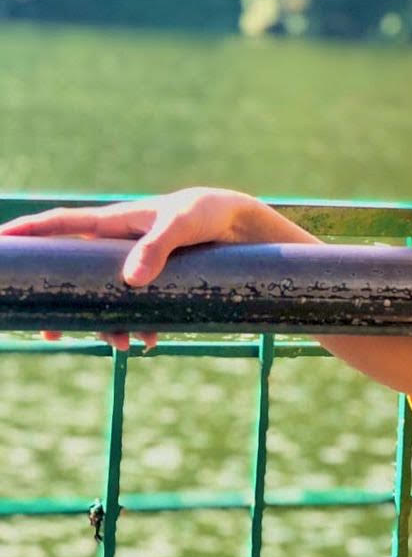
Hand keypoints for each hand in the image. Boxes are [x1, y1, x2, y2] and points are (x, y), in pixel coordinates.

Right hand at [0, 186, 280, 351]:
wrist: (243, 227)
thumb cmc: (208, 213)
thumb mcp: (184, 224)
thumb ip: (158, 246)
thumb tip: (131, 280)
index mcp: (114, 223)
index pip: (62, 225)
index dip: (28, 232)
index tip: (0, 242)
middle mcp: (117, 246)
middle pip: (72, 275)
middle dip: (59, 305)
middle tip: (48, 333)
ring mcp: (134, 266)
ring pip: (103, 300)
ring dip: (105, 325)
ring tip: (119, 343)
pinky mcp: (156, 283)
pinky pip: (134, 310)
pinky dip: (137, 327)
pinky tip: (149, 339)